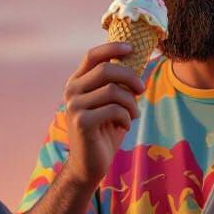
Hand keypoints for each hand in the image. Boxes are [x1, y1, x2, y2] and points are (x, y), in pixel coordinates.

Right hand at [61, 41, 144, 188]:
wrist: (88, 165)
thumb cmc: (103, 132)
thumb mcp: (110, 104)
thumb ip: (116, 85)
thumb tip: (136, 62)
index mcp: (76, 82)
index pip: (92, 55)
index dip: (113, 48)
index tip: (132, 48)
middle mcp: (71, 91)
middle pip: (107, 70)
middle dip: (131, 78)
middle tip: (142, 90)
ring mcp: (74, 106)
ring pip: (114, 91)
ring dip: (131, 103)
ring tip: (134, 114)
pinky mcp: (82, 122)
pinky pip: (114, 109)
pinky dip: (126, 117)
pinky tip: (124, 125)